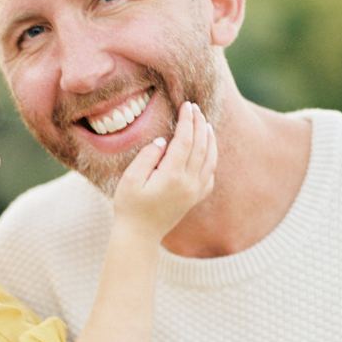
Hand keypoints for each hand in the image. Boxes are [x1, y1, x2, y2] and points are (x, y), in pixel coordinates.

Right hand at [113, 101, 215, 238]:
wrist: (139, 236)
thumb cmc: (129, 206)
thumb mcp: (130, 179)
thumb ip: (147, 156)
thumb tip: (164, 141)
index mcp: (172, 175)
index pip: (185, 140)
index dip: (187, 120)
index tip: (187, 105)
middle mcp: (188, 183)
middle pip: (201, 146)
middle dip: (199, 124)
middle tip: (196, 108)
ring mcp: (194, 192)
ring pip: (210, 160)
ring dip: (210, 140)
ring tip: (206, 124)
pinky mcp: (194, 199)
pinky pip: (210, 176)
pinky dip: (211, 161)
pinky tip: (207, 152)